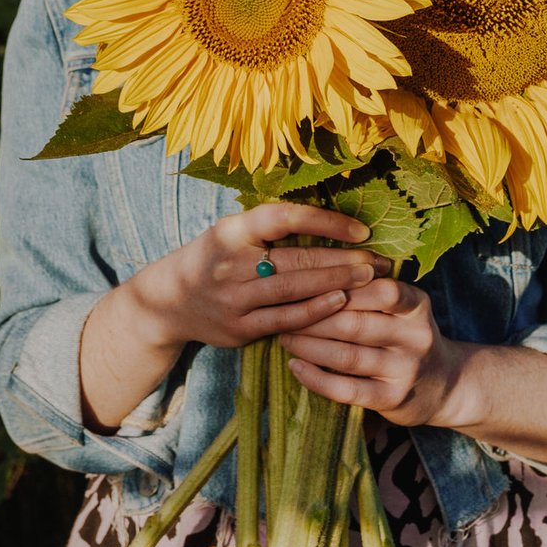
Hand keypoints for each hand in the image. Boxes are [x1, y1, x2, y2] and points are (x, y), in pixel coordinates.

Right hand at [112, 201, 379, 353]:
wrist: (166, 302)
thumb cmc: (212, 258)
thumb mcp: (230, 232)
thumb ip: (268, 228)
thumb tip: (330, 221)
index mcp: (231, 230)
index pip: (285, 218)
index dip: (326, 221)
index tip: (361, 229)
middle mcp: (231, 262)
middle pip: (297, 258)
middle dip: (344, 259)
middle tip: (380, 260)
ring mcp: (234, 298)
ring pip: (295, 290)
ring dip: (337, 284)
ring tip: (369, 279)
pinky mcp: (239, 328)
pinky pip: (285, 320)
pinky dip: (316, 311)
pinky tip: (340, 303)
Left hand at [278, 276, 467, 426]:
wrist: (444, 385)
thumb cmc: (407, 336)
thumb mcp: (403, 307)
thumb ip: (371, 289)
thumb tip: (315, 269)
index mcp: (417, 305)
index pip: (379, 289)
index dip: (340, 286)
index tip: (306, 283)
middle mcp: (416, 336)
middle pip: (355, 323)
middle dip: (313, 318)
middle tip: (283, 312)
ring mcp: (405, 370)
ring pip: (346, 356)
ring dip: (308, 346)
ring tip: (284, 337)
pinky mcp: (391, 399)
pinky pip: (346, 389)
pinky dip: (316, 379)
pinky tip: (295, 367)